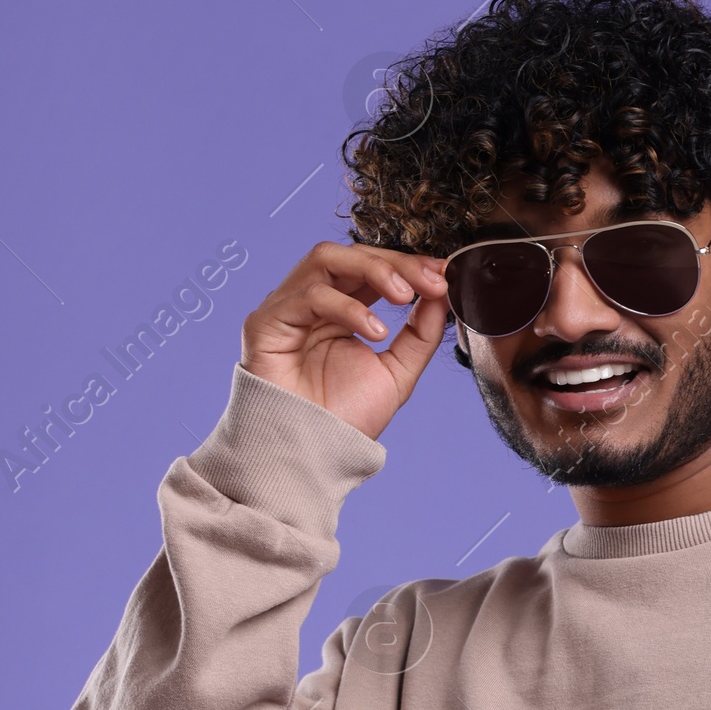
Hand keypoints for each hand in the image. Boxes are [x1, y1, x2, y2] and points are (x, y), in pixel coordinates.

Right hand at [240, 240, 449, 439]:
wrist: (314, 454)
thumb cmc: (346, 419)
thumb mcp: (397, 372)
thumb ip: (419, 333)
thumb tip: (442, 293)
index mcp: (340, 310)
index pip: (372, 268)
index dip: (408, 265)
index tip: (443, 274)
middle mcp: (312, 303)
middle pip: (352, 255)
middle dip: (396, 263)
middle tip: (431, 281)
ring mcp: (287, 308)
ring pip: (327, 259)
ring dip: (372, 270)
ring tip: (403, 297)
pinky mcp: (267, 322)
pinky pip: (309, 295)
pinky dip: (347, 307)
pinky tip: (375, 331)